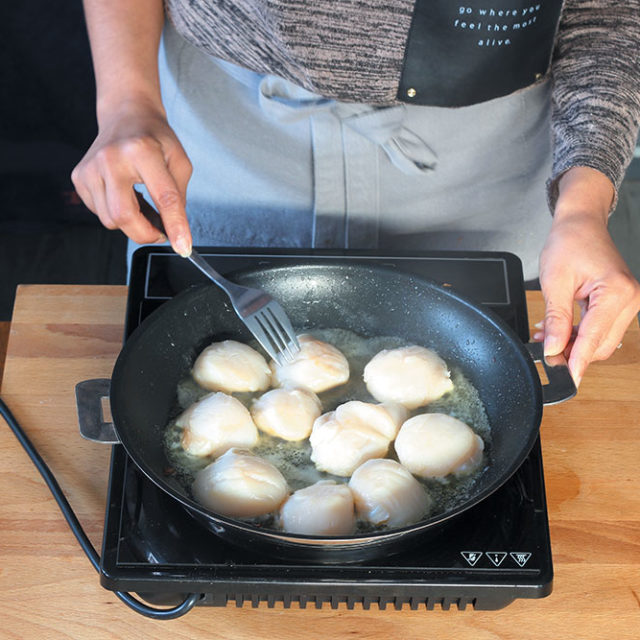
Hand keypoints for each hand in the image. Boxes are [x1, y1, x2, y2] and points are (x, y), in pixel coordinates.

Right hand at [71, 98, 192, 255]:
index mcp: (142, 151)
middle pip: (124, 216)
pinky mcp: (80, 177)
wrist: (126, 115)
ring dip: (132, 222)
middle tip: (161, 231)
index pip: (163, 197)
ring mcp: (90, 168)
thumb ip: (179, 198)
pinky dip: (116, 212)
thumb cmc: (154, 137)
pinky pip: (100, 212)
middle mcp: (111, 158)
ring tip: (143, 204)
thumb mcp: (179, 162)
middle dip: (145, 234)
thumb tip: (176, 232)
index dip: (175, 226)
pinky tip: (125, 195)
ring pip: (110, 220)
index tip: (182, 246)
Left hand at [538, 168, 639, 385]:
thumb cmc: (570, 242)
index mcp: (617, 292)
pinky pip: (600, 328)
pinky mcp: (620, 303)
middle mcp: (630, 299)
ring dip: (574, 343)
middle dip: (572, 352)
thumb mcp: (554, 282)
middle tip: (545, 353)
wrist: (580, 223)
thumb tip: (554, 348)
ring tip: (546, 337)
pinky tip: (558, 331)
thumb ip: (556, 319)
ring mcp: (628, 302)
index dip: (577, 361)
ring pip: (601, 340)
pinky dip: (579, 334)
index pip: (594, 338)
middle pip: (601, 345)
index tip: (566, 379)